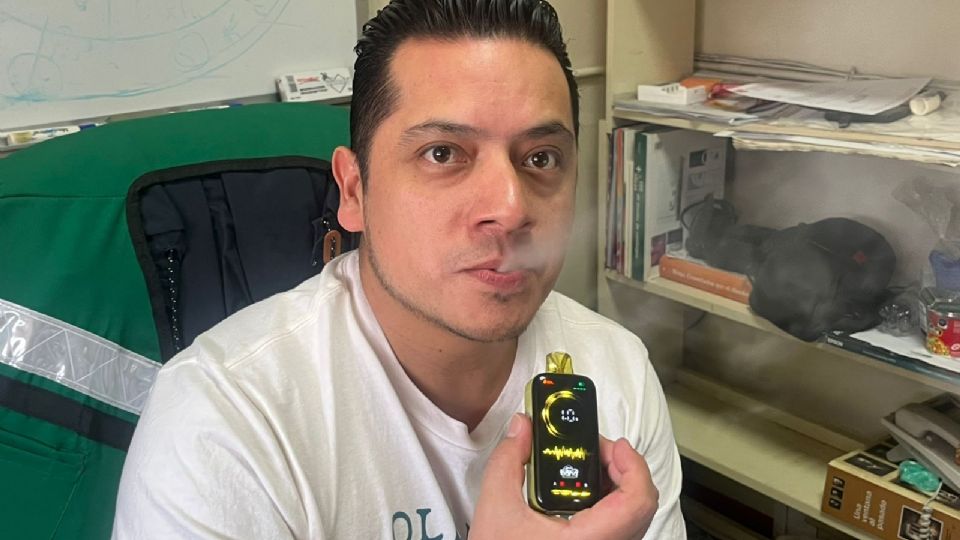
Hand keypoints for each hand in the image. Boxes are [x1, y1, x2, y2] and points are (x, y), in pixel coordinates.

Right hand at [470, 414, 658, 539]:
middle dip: (623, 468)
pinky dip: (612, 503)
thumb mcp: (496, 507)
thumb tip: (522, 430)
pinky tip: (586, 493)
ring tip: (591, 468)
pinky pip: (622, 528)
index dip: (633, 466)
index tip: (615, 446)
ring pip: (635, 518)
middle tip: (599, 451)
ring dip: (619, 485)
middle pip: (641, 506)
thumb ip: (509, 461)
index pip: (637, 502)